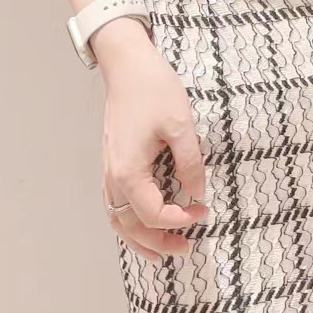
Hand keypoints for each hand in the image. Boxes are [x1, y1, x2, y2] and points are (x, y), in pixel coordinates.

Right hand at [99, 31, 208, 262]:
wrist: (127, 63)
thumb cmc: (153, 89)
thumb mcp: (181, 125)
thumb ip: (190, 163)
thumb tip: (197, 193)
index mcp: (129, 172)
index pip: (153, 214)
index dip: (180, 220)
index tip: (204, 211)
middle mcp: (113, 176)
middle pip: (131, 226)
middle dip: (158, 241)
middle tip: (188, 247)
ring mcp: (109, 169)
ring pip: (118, 219)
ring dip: (140, 238)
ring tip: (164, 250)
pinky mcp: (112, 161)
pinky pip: (115, 203)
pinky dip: (129, 221)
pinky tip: (144, 222)